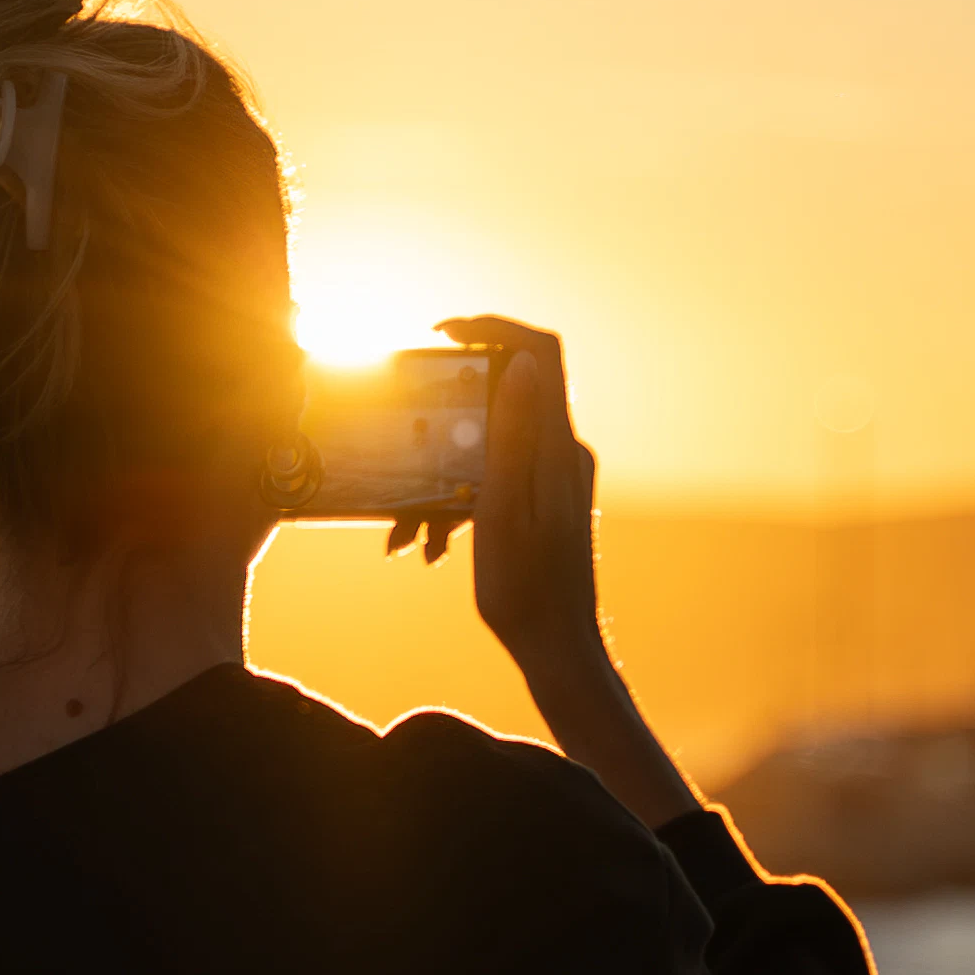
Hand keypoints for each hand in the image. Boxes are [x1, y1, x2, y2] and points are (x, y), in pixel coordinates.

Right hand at [401, 314, 693, 824]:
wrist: (558, 646)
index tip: (443, 334)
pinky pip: (499, 476)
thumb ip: (513, 433)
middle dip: (450, 413)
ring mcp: (558, 475)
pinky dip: (462, 497)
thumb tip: (522, 362)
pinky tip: (434, 545)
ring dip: (447, 471)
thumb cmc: (527, 589)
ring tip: (413, 532)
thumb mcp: (504, 508)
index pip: (540, 352)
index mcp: (557, 447)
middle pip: (508, 393)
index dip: (493, 328)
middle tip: (410, 436)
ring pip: (494, 443)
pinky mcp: (548, 499)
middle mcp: (564, 452)